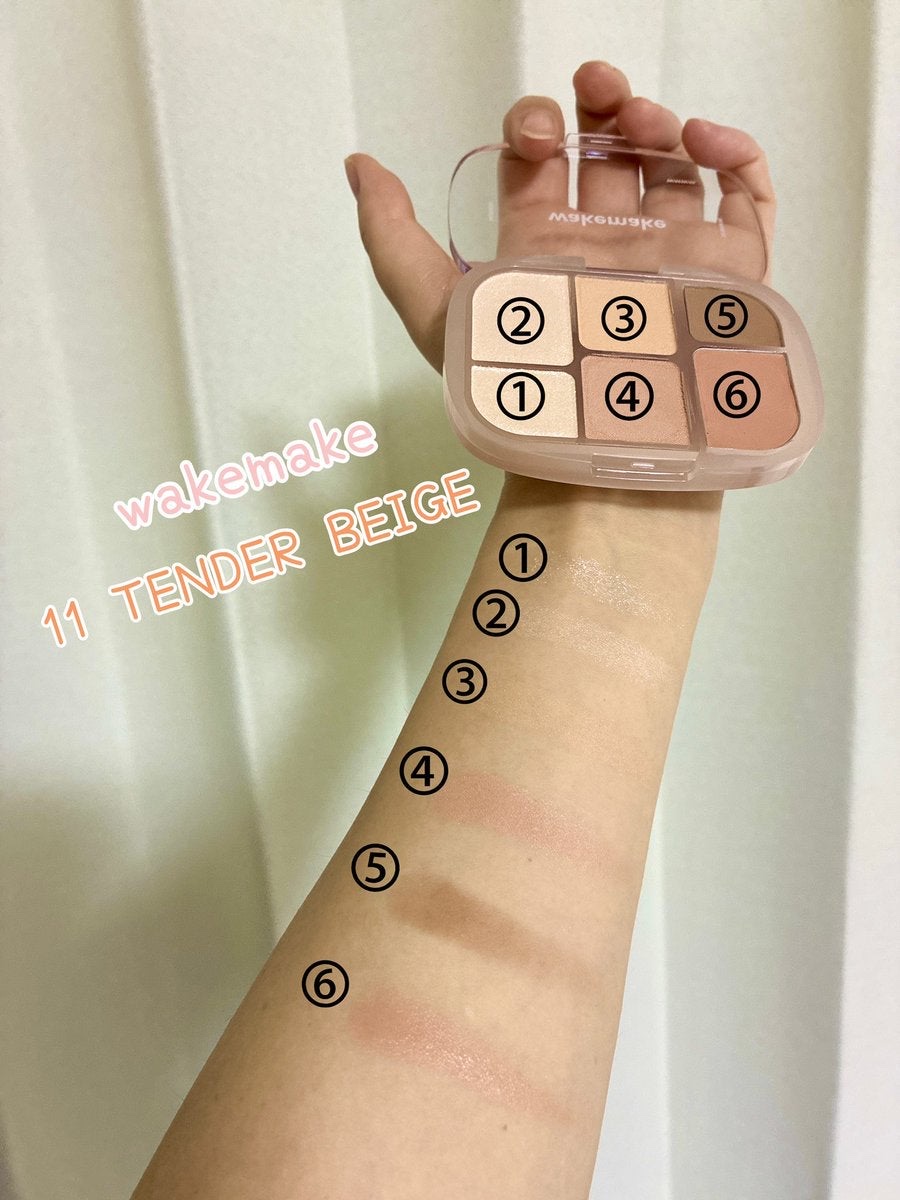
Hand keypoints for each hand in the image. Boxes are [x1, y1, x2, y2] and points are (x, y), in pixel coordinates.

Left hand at [344, 61, 776, 375]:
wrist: (604, 462)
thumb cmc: (521, 398)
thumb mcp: (439, 314)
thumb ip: (391, 240)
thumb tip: (358, 167)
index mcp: (543, 248)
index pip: (540, 167)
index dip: (534, 127)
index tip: (536, 136)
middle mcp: (606, 247)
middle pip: (606, 151)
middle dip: (600, 104)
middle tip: (596, 89)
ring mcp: (670, 257)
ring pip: (671, 164)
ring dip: (658, 119)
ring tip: (644, 120)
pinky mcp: (728, 273)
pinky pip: (745, 198)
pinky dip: (735, 155)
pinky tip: (706, 142)